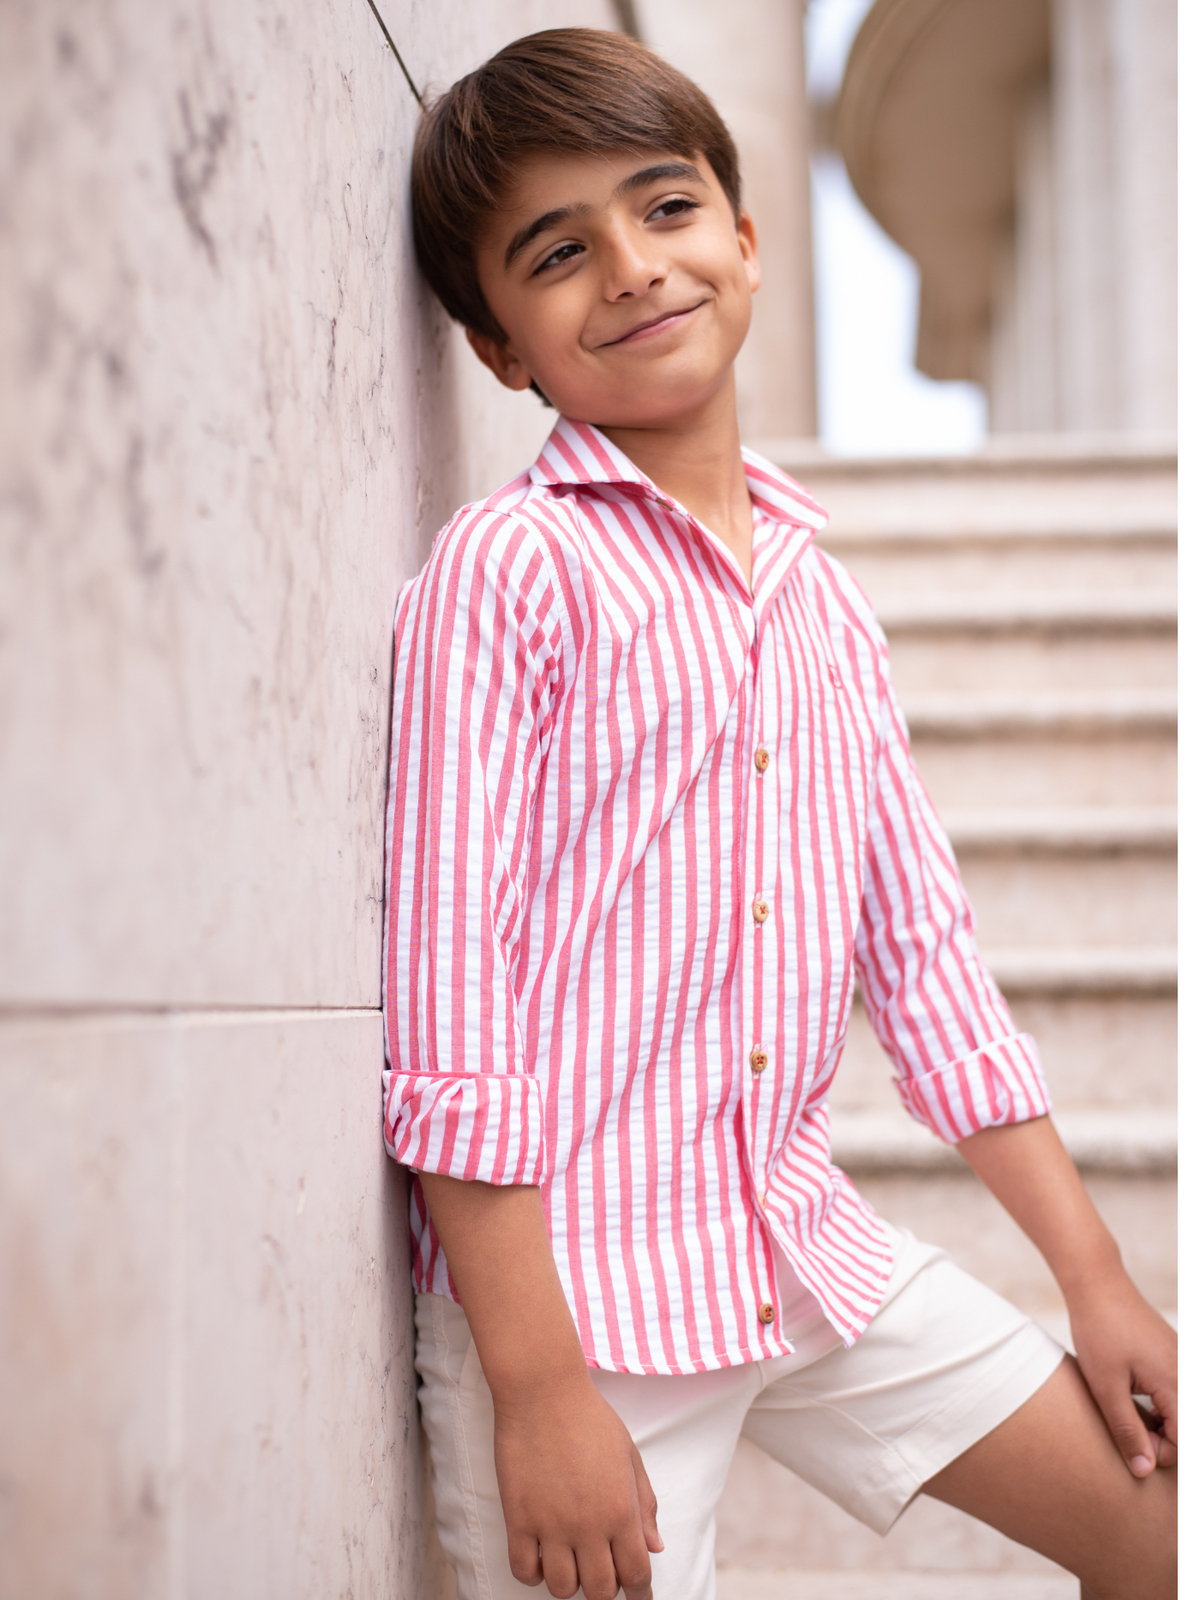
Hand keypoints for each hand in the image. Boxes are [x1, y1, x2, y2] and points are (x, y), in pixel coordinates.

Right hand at [494, 1376, 662, 1599]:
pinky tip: (539, 1556)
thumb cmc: (590, 1417)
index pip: (637, 1575)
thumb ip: (645, 1504)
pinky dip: (532, 1573)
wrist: (543, 1391)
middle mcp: (589, 1525)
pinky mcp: (519, 1518)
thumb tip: (656, 1546)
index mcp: (621, 1510)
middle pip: (600, 1591)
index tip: (638, 1599)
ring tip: (568, 1560)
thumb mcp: (629, 1456)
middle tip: (599, 1571)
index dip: (640, 1595)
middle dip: (603, 1589)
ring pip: (562, 1588)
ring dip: (568, 1582)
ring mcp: (552, 1524)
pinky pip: (523, 1570)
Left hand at [1067, 1268, 1176, 1477]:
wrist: (1097, 1284)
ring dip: (1158, 1421)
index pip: (1186, 1442)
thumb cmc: (1099, 1332)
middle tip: (1125, 1424)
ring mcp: (1183, 1363)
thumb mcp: (1105, 1387)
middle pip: (1186, 1429)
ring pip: (1181, 1412)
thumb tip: (1144, 1470)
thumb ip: (1127, 1431)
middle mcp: (1188, 1374)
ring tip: (1124, 1406)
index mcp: (1177, 1384)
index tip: (1130, 1440)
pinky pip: (1176, 1392)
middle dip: (1160, 1438)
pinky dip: (1158, 1402)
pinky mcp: (1173, 1356)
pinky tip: (1130, 1391)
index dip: (1159, 1453)